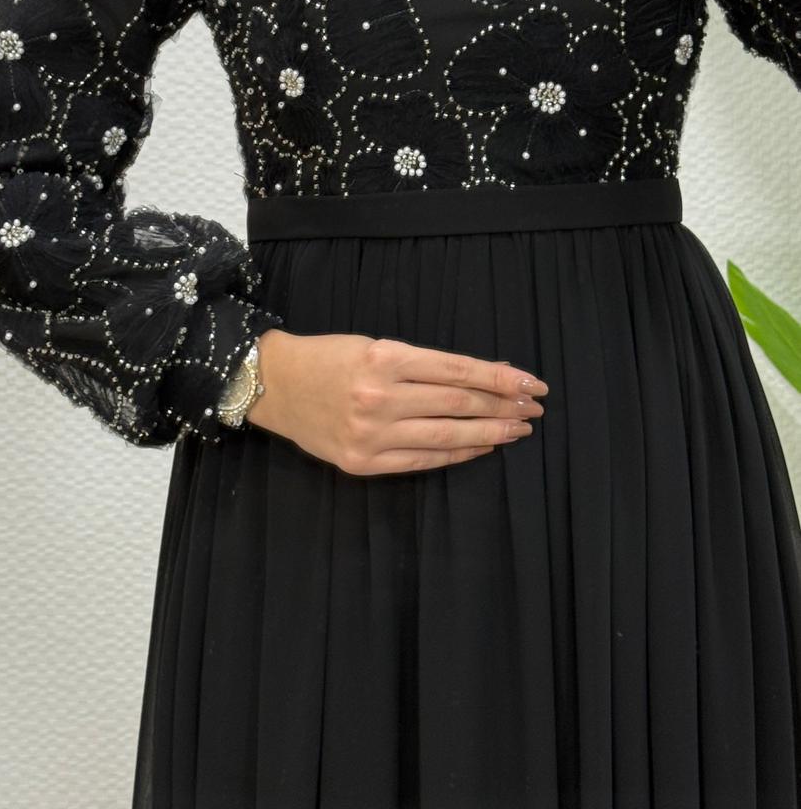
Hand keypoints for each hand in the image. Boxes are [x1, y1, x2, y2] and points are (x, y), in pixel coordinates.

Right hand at [249, 327, 547, 476]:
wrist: (276, 386)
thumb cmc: (330, 359)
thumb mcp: (376, 346)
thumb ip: (424, 365)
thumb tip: (483, 376)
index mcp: (385, 359)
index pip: (459, 371)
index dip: (501, 378)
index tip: (532, 383)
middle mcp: (380, 398)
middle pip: (459, 404)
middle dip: (503, 406)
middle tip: (533, 407)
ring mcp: (371, 435)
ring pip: (447, 436)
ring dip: (490, 432)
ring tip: (518, 429)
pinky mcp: (364, 462)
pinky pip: (423, 460)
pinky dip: (457, 453)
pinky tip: (481, 446)